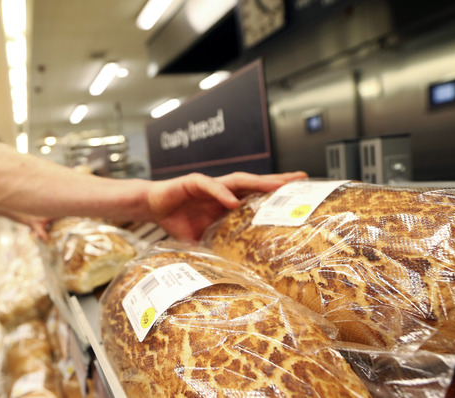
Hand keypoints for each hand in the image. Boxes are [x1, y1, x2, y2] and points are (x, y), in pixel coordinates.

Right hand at [147, 171, 306, 241]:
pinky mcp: (193, 182)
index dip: (277, 195)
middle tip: (301, 179)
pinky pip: (210, 186)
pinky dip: (221, 193)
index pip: (257, 196)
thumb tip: (231, 275)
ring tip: (275, 186)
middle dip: (278, 181)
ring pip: (238, 180)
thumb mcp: (201, 241)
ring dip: (257, 182)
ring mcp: (210, 184)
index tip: (300, 195)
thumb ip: (216, 250)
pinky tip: (232, 200)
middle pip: (255, 183)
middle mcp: (223, 190)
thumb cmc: (178, 222)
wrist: (153, 207)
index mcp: (228, 202)